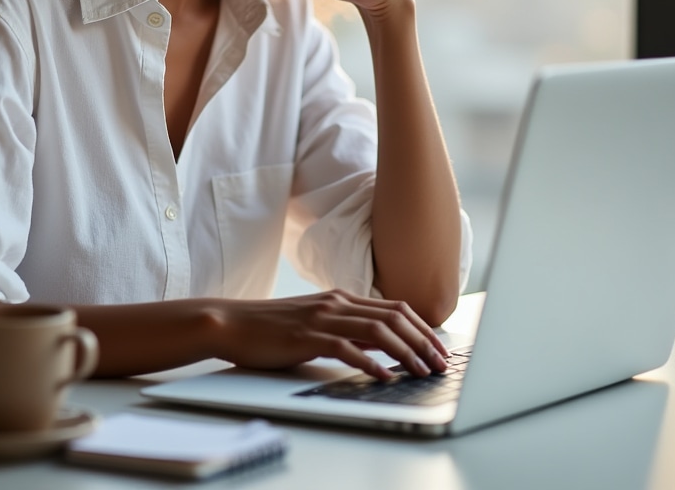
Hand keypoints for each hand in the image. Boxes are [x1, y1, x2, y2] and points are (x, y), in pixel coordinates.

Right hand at [211, 289, 448, 379]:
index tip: (439, 349)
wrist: (233, 322)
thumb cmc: (273, 328)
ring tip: (421, 371)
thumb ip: (347, 329)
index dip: (422, 328)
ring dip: (405, 352)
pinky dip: (369, 363)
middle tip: (441, 364)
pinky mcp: (307, 336)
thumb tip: (382, 345)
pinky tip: (384, 376)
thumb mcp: (316, 323)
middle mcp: (336, 303)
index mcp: (341, 298)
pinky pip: (346, 348)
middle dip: (423, 341)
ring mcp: (322, 317)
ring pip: (376, 330)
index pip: (394, 308)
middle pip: (393, 317)